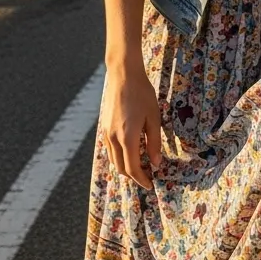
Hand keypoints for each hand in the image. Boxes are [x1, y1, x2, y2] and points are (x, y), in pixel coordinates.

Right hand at [100, 64, 162, 188]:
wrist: (123, 75)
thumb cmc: (142, 94)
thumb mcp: (154, 117)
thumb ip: (154, 142)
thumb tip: (156, 163)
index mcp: (127, 137)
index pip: (132, 168)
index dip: (141, 179)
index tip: (150, 184)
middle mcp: (113, 138)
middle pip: (120, 168)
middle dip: (133, 176)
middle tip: (147, 176)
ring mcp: (106, 133)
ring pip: (113, 160)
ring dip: (125, 166)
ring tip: (140, 165)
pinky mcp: (104, 127)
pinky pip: (109, 149)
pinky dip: (119, 156)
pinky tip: (129, 151)